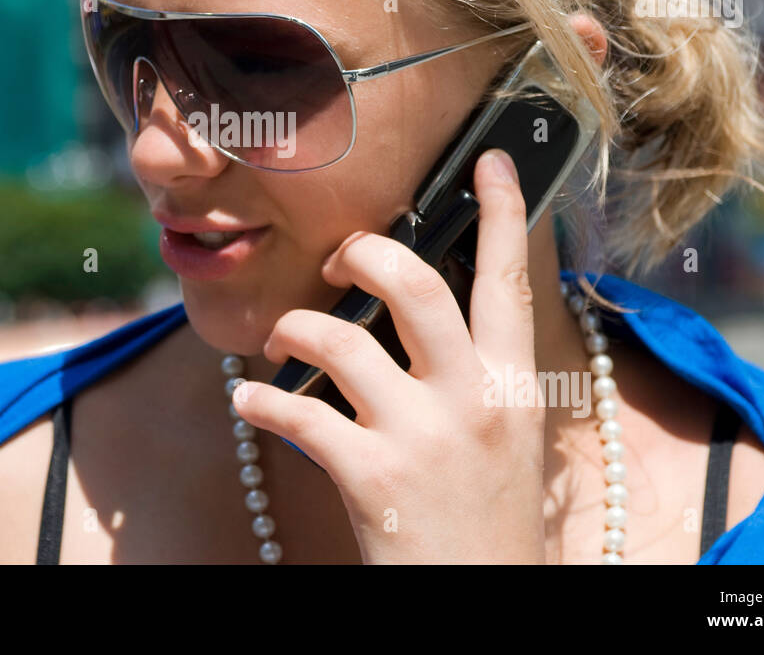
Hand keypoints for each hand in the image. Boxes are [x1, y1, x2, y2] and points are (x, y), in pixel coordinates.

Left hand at [232, 148, 546, 562]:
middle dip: (361, 254)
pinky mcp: (373, 479)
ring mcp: (423, 438)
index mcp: (513, 385)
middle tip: (335, 266)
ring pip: (338, 340)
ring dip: (294, 330)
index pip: (509, 280)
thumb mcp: (504, 437)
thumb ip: (472, 373)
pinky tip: (250, 400)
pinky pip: (297, 413)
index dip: (503, 212)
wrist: (483, 602)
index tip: (488, 159)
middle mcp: (473, 400)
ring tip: (281, 343)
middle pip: (412, 284)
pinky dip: (261, 400)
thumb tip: (414, 313)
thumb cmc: (486, 519)